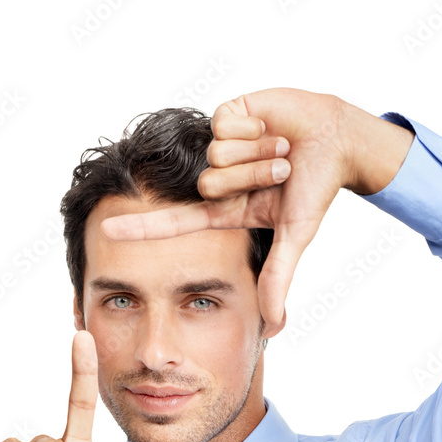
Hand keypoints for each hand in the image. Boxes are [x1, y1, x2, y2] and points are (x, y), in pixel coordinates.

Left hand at [99, 88, 411, 331]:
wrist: (336, 139)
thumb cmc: (316, 187)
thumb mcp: (295, 236)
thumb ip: (277, 279)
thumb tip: (272, 329)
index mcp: (225, 208)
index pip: (175, 222)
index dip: (140, 228)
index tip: (105, 232)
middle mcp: (217, 177)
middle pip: (207, 185)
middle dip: (250, 179)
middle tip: (280, 172)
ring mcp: (220, 145)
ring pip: (215, 155)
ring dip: (257, 153)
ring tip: (280, 149)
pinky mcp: (227, 112)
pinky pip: (223, 124)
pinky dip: (253, 127)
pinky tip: (270, 125)